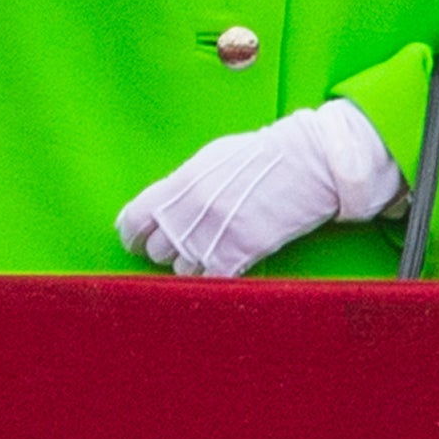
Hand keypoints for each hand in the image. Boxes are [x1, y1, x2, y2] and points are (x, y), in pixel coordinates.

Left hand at [114, 98, 401, 278]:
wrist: (306, 163)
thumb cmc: (261, 157)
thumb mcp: (210, 160)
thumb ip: (181, 186)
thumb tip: (159, 207)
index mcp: (179, 182)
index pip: (134, 218)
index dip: (132, 236)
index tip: (136, 243)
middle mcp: (189, 209)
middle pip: (158, 249)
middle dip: (168, 251)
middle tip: (185, 246)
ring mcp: (213, 232)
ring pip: (182, 270)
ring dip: (192, 267)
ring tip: (211, 253)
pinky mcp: (239, 252)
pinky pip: (210, 280)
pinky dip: (214, 280)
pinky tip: (225, 268)